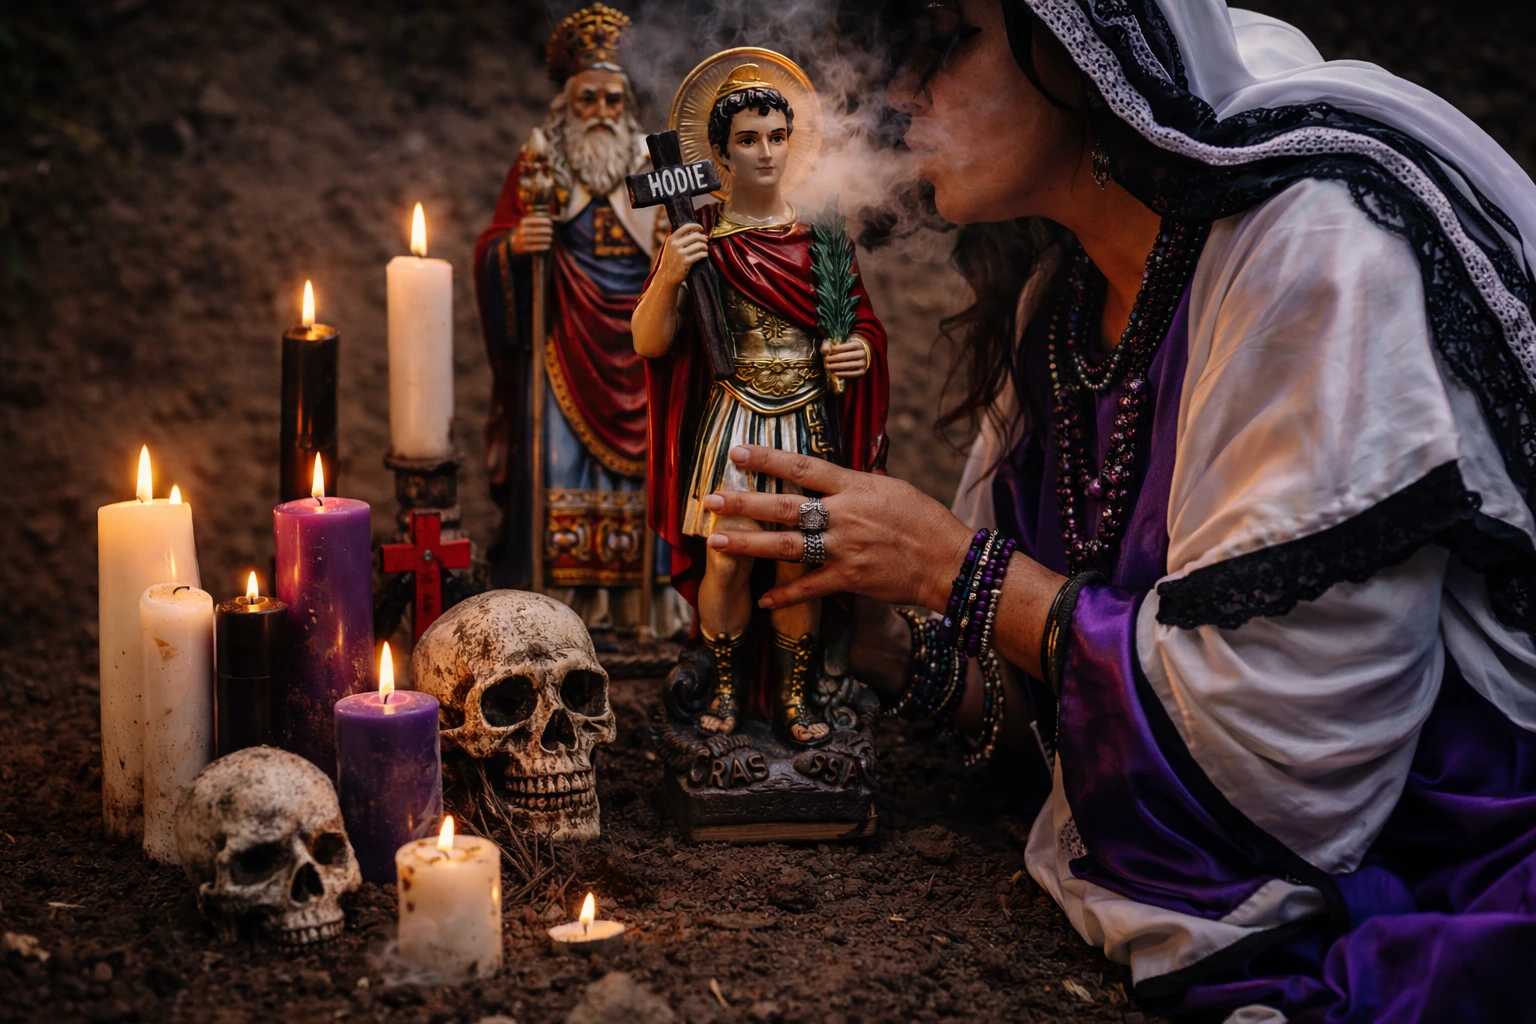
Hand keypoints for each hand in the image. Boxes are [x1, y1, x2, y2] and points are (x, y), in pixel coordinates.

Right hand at [511, 214, 552, 254]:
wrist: (516, 243)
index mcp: (524, 222)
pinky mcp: (524, 248)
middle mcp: (522, 230)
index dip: (545, 221)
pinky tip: (548, 246)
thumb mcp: (529, 223)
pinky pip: (536, 247)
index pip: (537, 221)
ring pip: (538, 239)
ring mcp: (523, 240)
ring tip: (551, 239)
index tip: (551, 223)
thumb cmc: (527, 231)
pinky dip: (544, 246)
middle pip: (539, 230)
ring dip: (547, 239)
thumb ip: (540, 219)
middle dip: (548, 230)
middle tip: (552, 231)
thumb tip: (557, 218)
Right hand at [657, 223, 708, 286]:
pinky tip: (704, 255)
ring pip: (699, 245)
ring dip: (705, 247)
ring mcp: (680, 254)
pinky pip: (700, 254)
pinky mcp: (686, 262)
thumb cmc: (671, 260)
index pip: (686, 227)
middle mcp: (675, 245)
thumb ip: (680, 239)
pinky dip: (705, 254)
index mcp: (672, 239)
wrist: (666, 276)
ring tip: (705, 249)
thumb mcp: (671, 247)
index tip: (701, 229)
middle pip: (696, 236)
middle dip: (703, 238)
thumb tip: (696, 231)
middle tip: (705, 241)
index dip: (697, 226)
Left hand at [702, 445, 974, 610]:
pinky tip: (762, 600)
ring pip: (787, 545)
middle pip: (784, 506)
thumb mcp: (894, 489)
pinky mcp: (850, 578)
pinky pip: (810, 587)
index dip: (768, 459)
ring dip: (749, 544)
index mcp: (854, 487)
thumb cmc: (926, 521)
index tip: (737, 452)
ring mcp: (844, 548)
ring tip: (717, 541)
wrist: (949, 561)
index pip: (802, 467)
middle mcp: (844, 515)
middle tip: (710, 499)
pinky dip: (786, 596)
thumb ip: (860, 484)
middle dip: (744, 503)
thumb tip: (838, 473)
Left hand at [822, 337, 869, 378]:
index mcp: (858, 344)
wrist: (859, 356)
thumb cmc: (847, 349)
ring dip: (835, 367)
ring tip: (827, 366)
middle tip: (825, 360)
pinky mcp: (862, 371)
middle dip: (833, 358)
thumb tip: (825, 351)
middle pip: (845, 356)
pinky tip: (834, 373)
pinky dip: (841, 374)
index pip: (845, 347)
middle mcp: (862, 353)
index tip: (828, 351)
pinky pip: (851, 374)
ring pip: (847, 366)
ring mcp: (863, 363)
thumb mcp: (841, 343)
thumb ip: (830, 344)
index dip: (835, 349)